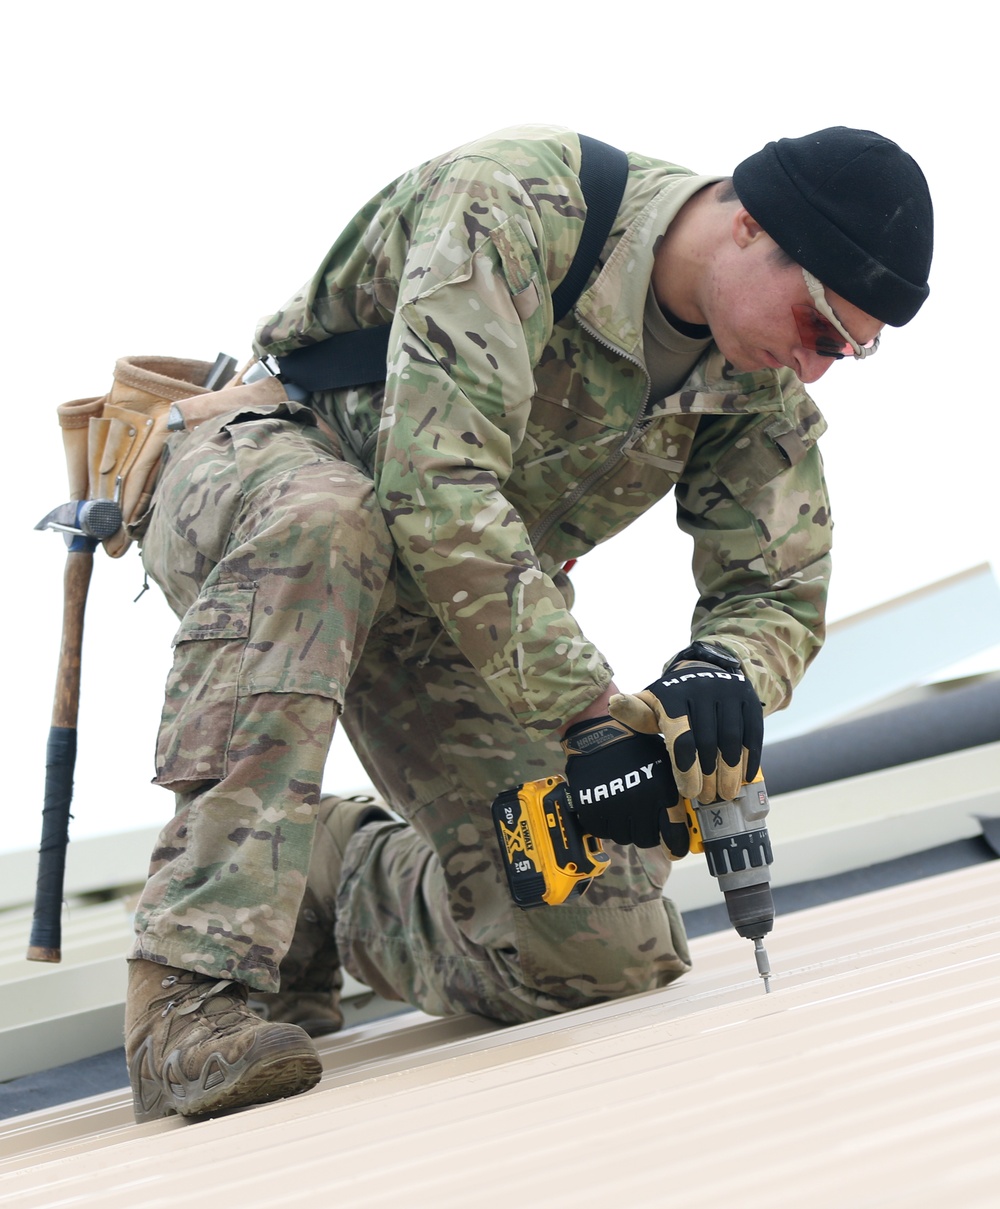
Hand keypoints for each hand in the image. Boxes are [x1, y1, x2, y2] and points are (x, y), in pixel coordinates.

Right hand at [561, 716, 687, 853]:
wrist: (601, 732)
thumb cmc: (637, 745)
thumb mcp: (665, 764)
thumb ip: (676, 793)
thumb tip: (685, 821)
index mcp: (661, 792)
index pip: (674, 836)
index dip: (677, 846)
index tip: (676, 848)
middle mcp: (638, 803)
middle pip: (648, 840)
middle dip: (649, 832)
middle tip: (645, 818)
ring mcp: (613, 808)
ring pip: (625, 837)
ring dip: (627, 828)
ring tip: (625, 807)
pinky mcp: (592, 809)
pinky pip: (603, 831)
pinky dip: (607, 823)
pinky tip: (609, 805)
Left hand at [608, 646, 762, 803]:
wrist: (704, 672)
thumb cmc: (672, 700)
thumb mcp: (650, 704)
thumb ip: (634, 712)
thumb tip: (613, 704)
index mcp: (674, 693)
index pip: (681, 738)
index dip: (685, 769)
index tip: (688, 792)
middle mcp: (702, 689)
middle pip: (707, 743)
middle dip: (707, 776)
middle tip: (706, 797)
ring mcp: (729, 692)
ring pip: (731, 741)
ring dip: (730, 772)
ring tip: (725, 793)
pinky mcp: (749, 698)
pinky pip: (752, 734)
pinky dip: (749, 759)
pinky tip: (745, 778)